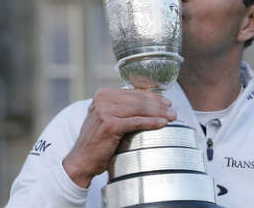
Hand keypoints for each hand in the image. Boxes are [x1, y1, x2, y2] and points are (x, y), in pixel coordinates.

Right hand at [62, 88, 176, 187]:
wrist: (81, 160)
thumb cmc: (98, 141)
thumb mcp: (107, 118)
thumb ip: (122, 108)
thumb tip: (149, 103)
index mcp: (103, 95)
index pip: (134, 92)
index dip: (153, 96)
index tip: (166, 101)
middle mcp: (103, 100)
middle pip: (138, 99)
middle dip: (159, 104)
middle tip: (172, 109)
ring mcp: (105, 111)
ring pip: (139, 109)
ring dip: (158, 112)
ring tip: (171, 116)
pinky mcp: (110, 125)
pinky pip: (136, 121)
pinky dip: (151, 122)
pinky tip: (162, 123)